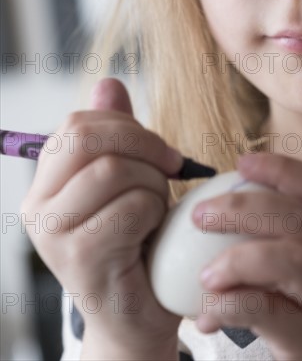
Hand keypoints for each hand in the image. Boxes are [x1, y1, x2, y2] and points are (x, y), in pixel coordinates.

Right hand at [21, 78, 181, 358]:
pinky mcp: (80, 258)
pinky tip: (154, 233)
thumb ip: (116, 134)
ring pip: (115, 170)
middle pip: (88, 138)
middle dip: (145, 144)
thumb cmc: (137, 239)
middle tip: (171, 166)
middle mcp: (37, 205)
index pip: (79, 124)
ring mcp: (53, 234)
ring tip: (157, 208)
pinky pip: (132, 207)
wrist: (137, 311)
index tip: (161, 151)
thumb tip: (108, 83)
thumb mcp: (128, 180)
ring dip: (154, 184)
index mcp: (46, 181)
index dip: (129, 126)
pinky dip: (156, 212)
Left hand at [192, 152, 301, 359]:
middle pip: (298, 219)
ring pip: (289, 260)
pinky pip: (268, 312)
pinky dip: (230, 306)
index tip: (243, 162)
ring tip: (207, 274)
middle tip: (202, 214)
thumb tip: (229, 220)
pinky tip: (208, 316)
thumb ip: (292, 247)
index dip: (282, 169)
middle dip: (244, 207)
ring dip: (238, 259)